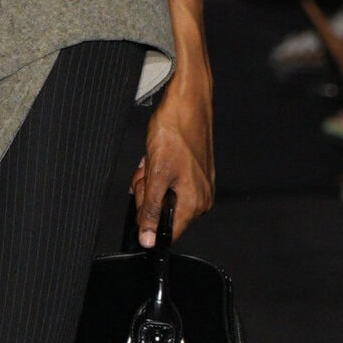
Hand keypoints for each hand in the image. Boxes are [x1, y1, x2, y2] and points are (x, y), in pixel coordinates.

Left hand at [131, 67, 214, 245]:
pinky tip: (156, 157)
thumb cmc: (175, 133)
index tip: (141, 200)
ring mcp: (199, 184)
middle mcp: (201, 197)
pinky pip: (169, 182)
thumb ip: (150, 210)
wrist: (187, 103)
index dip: (147, 220)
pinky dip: (158, 172)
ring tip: (152, 161)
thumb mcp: (155, 175)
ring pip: (163, 196)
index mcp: (195, 203)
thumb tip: (147, 239)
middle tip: (146, 173)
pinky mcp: (194, 172)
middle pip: (162, 213)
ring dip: (150, 181)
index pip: (167, 232)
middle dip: (146, 193)